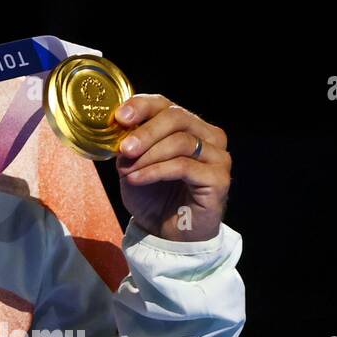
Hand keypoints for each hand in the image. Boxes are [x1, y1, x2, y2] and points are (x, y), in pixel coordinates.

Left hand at [113, 95, 230, 242]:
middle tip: (123, 148)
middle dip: (145, 132)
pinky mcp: (219, 179)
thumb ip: (129, 143)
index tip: (119, 117)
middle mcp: (208, 136)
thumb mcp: (133, 163)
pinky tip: (137, 179)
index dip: (141, 106)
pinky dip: (155, 171)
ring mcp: (217, 156)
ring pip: (181, 141)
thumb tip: (117, 127)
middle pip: (176, 117)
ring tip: (126, 171)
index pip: (165, 104)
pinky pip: (184, 166)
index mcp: (187, 126)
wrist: (167, 232)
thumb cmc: (153, 195)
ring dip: (148, 155)